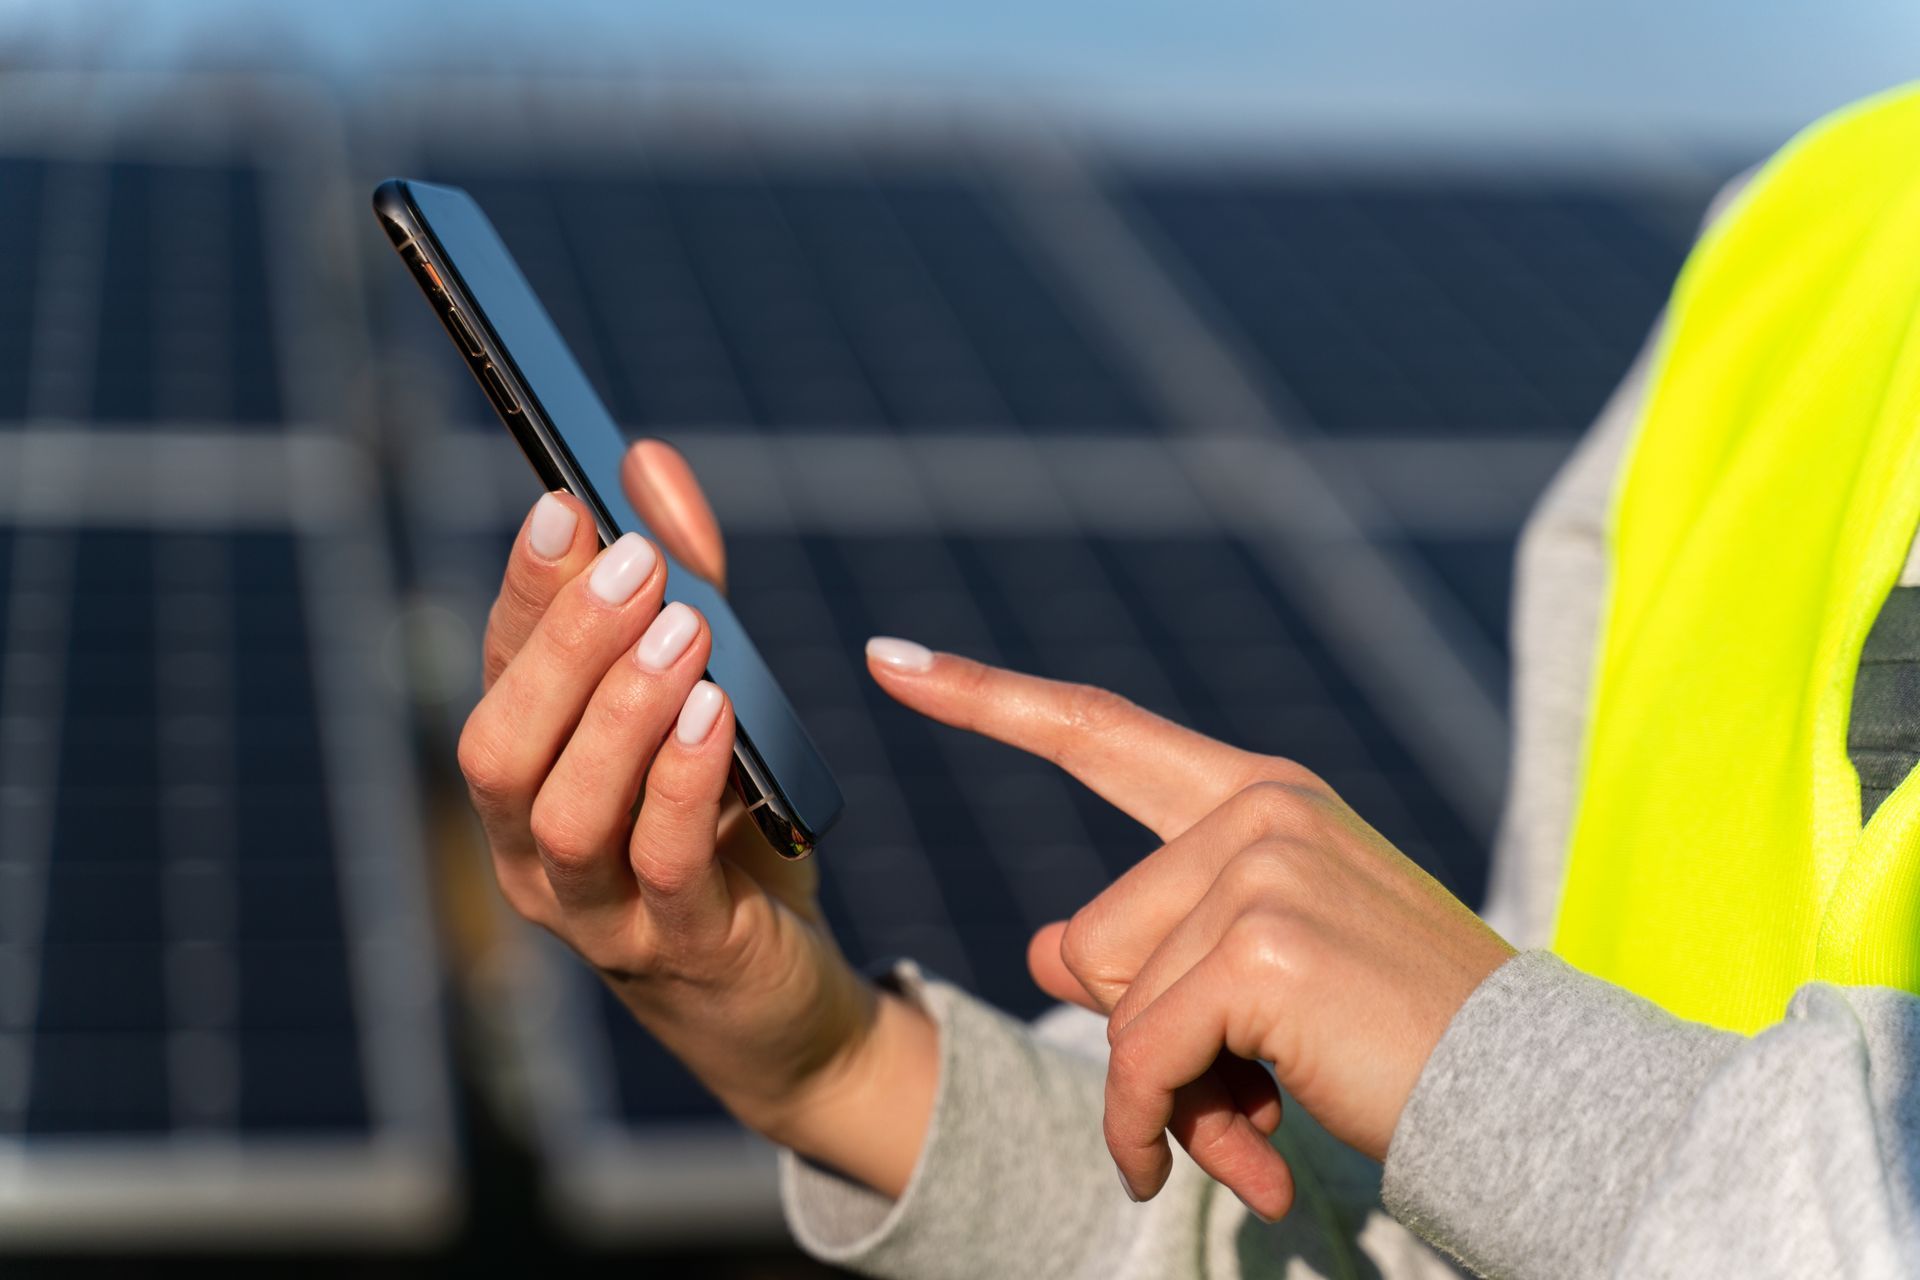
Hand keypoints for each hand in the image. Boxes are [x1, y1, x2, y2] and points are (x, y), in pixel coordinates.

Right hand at [460, 441, 935, 1195]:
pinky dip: (681, 781)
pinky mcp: (678, 945)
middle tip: (631, 559)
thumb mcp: (713, 702)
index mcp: (532, 777)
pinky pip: (660, 864)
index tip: (565, 503)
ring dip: (619, 708)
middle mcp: (531, 848)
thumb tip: (647, 461)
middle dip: (560, 644)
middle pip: (499, 743)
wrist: (776, 996)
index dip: (525, 587)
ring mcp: (593, 909)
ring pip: (560, 809)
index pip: (498, 670)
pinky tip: (716, 712)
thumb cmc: (725, 837)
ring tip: (683, 627)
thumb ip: (688, 586)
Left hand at [866, 639, 1513, 1219]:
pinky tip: (1229, 1156)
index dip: (986, 699)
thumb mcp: (1261, 977)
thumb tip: (1046, 948)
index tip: (890, 657)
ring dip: (1164, 1089)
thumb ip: (1153, 948)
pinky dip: (1155, 1124)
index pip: (1097, 732)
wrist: (1533, 1098)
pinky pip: (1137, 1056)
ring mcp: (1263, 866)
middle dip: (1146, 1037)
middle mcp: (1259, 809)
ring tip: (1259, 1112)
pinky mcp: (1261, 944)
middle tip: (1239, 1083)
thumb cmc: (1395, 1038)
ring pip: (1114, 1003)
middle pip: (1094, 937)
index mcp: (1260, 797)